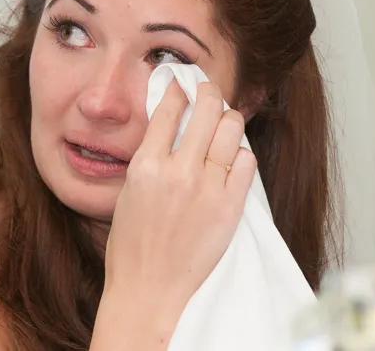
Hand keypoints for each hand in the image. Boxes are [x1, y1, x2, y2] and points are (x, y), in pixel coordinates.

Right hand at [102, 79, 256, 320]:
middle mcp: (178, 172)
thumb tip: (168, 126)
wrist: (149, 289)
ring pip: (231, 128)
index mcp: (146, 165)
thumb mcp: (129, 191)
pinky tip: (230, 158)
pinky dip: (239, 154)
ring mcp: (207, 189)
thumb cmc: (133, 246)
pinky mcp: (229, 207)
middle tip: (209, 93)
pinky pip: (245, 161)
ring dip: (228, 119)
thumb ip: (150, 157)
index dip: (178, 89)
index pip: (169, 108)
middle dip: (209, 93)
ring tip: (222, 123)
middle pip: (207, 109)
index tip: (182, 85)